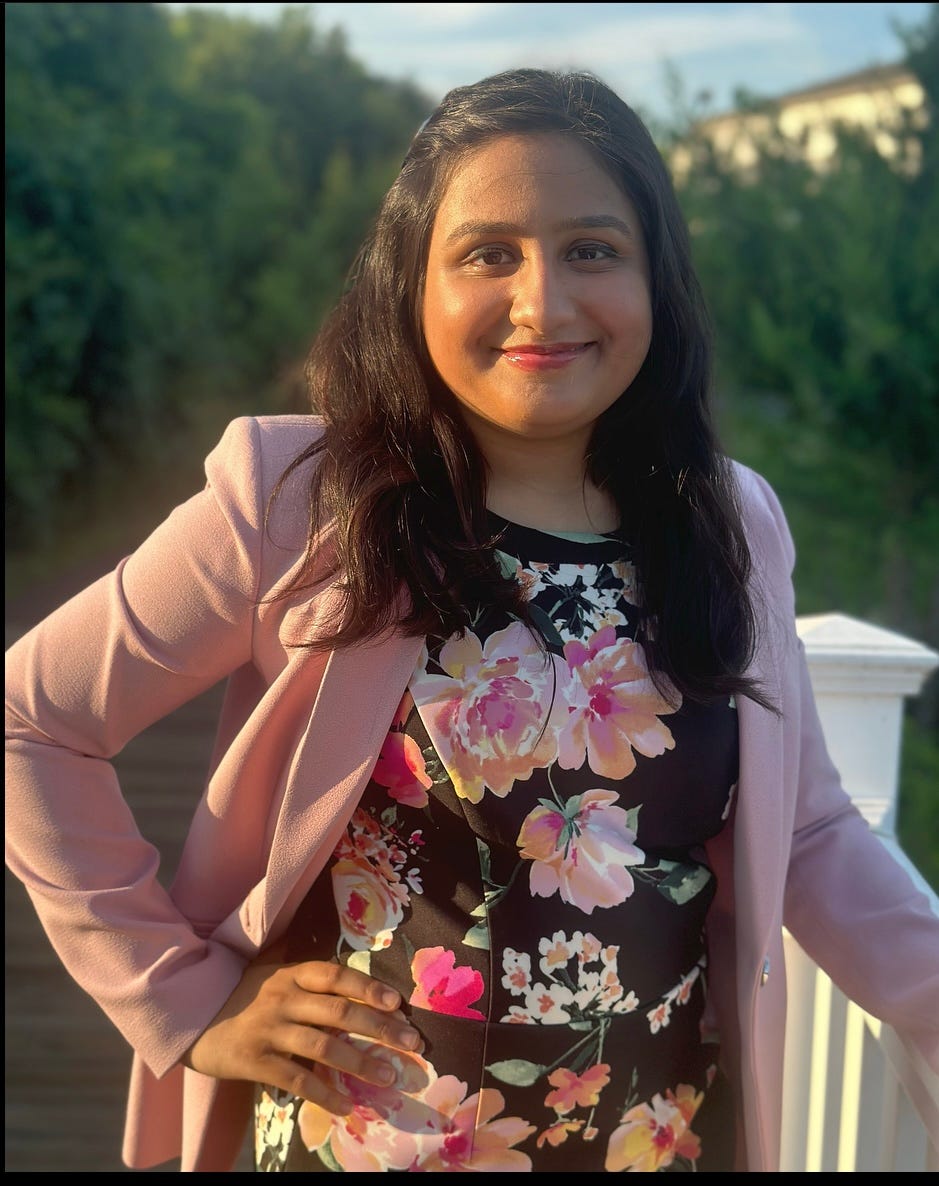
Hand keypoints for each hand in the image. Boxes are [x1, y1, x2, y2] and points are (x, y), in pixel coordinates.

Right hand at [181, 955, 421, 1112]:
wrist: (189, 1016)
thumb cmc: (243, 996)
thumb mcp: (274, 977)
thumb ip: (310, 984)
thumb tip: (360, 994)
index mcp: (291, 975)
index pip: (337, 976)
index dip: (369, 987)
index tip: (398, 1003)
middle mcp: (283, 998)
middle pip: (339, 1011)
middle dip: (379, 1028)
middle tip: (412, 1043)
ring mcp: (268, 1030)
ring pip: (323, 1046)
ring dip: (360, 1062)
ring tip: (389, 1077)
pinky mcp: (254, 1062)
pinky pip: (296, 1080)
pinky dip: (324, 1092)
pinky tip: (346, 1104)